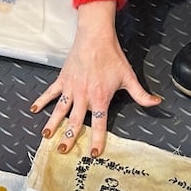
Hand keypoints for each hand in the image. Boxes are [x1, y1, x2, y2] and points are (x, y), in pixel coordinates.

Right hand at [31, 1, 160, 156]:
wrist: (95, 37)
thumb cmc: (111, 56)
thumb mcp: (129, 77)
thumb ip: (141, 94)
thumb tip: (156, 102)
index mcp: (100, 97)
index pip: (99, 124)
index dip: (97, 140)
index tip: (94, 153)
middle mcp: (83, 96)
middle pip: (75, 121)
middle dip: (69, 137)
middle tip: (63, 150)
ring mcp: (71, 88)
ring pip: (60, 110)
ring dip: (53, 124)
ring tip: (46, 136)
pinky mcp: (63, 79)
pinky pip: (50, 93)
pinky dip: (42, 101)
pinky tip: (34, 109)